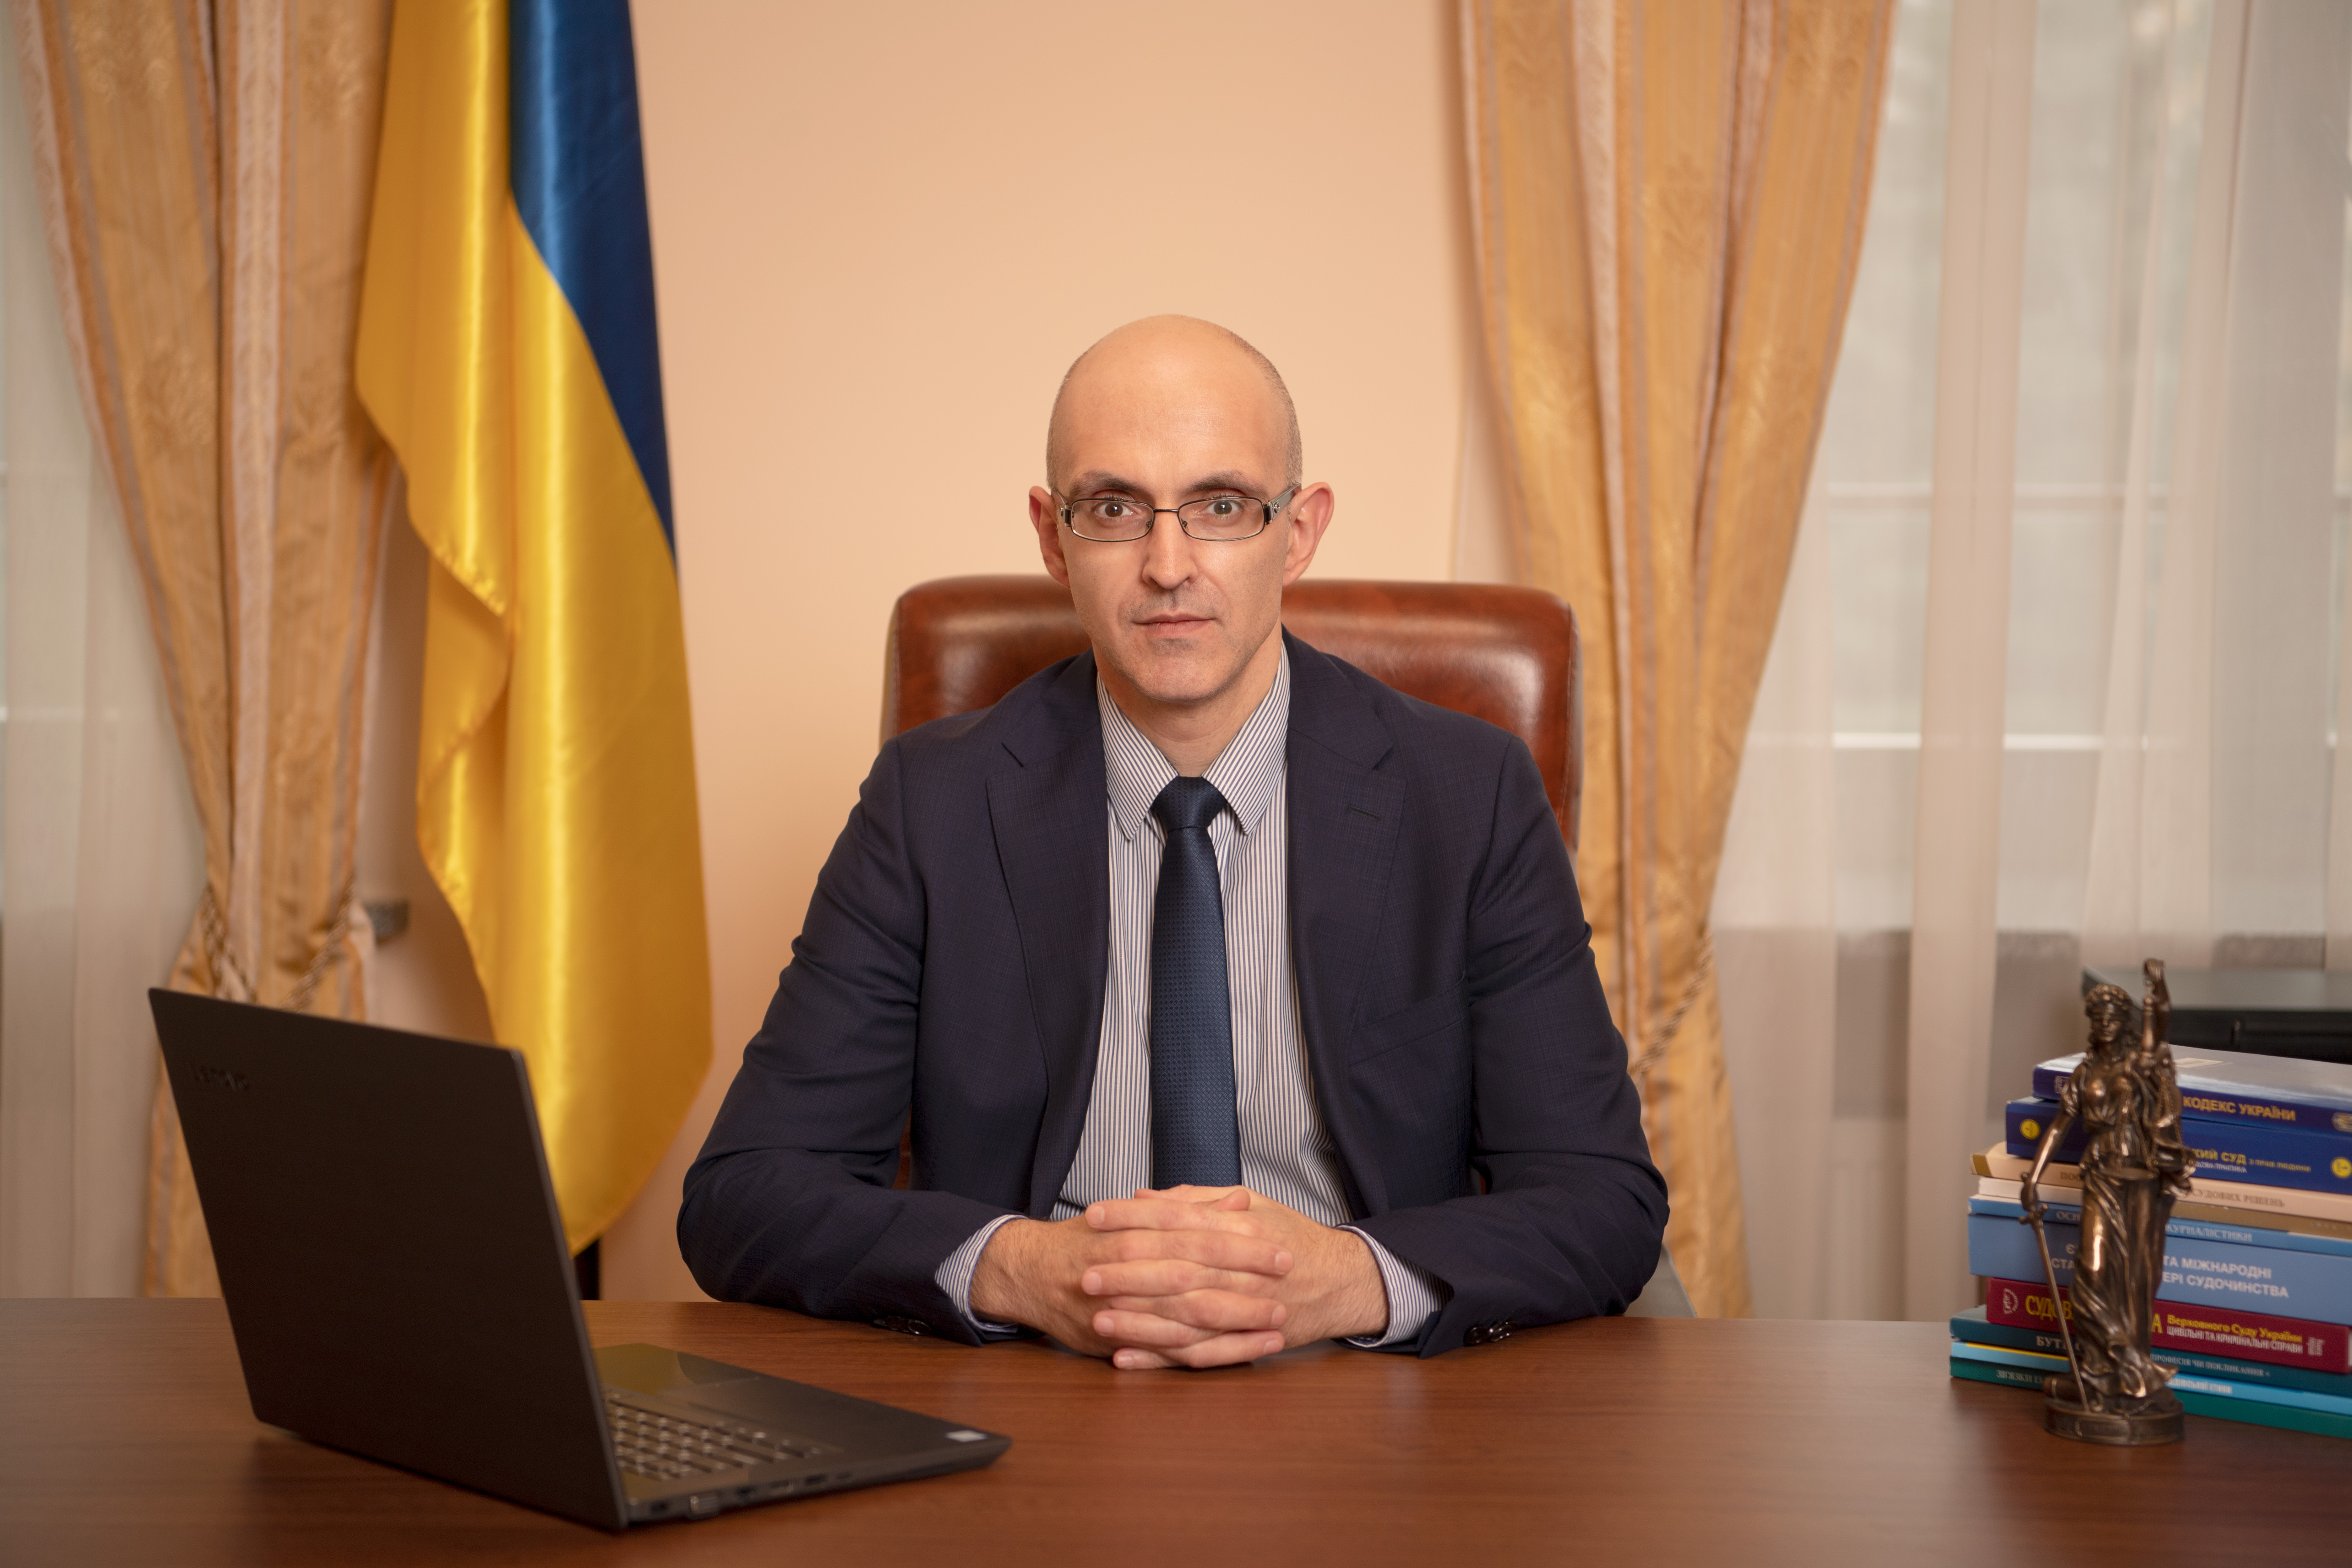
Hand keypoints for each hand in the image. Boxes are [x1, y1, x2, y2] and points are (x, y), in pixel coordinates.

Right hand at [968, 1198, 1293, 1367]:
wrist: (1029, 1273)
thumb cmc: (1089, 1239)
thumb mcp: (1136, 1212)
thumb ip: (1187, 1207)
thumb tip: (1237, 1201)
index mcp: (1135, 1230)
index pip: (1198, 1234)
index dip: (1241, 1243)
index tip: (1280, 1247)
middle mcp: (1127, 1267)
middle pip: (1197, 1275)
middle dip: (1246, 1283)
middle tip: (1287, 1285)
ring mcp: (1121, 1307)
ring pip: (1185, 1316)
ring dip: (1234, 1322)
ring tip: (1275, 1323)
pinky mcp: (1117, 1339)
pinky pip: (1166, 1350)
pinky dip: (1204, 1352)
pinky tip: (1238, 1353)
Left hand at [1085, 1186, 1389, 1368]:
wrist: (1343, 1281)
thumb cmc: (1292, 1238)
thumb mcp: (1254, 1204)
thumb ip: (1198, 1200)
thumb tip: (1145, 1196)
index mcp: (1240, 1228)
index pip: (1178, 1218)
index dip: (1133, 1217)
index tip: (1094, 1215)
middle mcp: (1242, 1270)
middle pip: (1178, 1270)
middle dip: (1128, 1273)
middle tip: (1085, 1273)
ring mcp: (1245, 1311)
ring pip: (1185, 1319)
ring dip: (1139, 1322)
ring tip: (1097, 1319)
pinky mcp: (1246, 1343)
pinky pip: (1200, 1356)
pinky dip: (1161, 1360)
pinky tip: (1126, 1359)